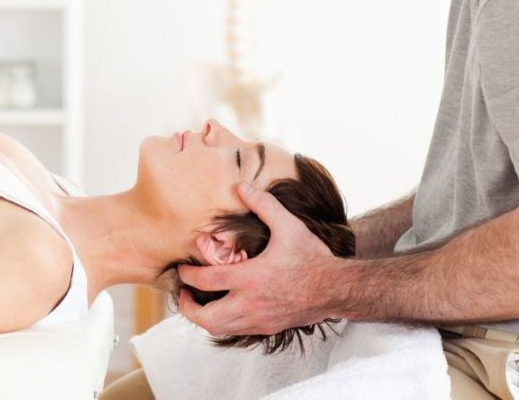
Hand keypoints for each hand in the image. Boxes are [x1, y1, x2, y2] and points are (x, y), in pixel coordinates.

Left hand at [176, 183, 341, 335]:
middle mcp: (250, 304)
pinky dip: (224, 323)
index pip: (206, 281)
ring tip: (199, 303)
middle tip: (183, 293)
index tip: (181, 268)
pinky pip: (236, 331)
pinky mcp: (268, 328)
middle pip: (206, 317)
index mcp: (249, 278)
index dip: (186, 275)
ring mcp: (258, 319)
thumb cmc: (312, 259)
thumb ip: (264, 205)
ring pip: (219, 329)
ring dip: (203, 318)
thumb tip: (242, 187)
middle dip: (187, 307)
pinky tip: (224, 309)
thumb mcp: (288, 226)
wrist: (337, 289)